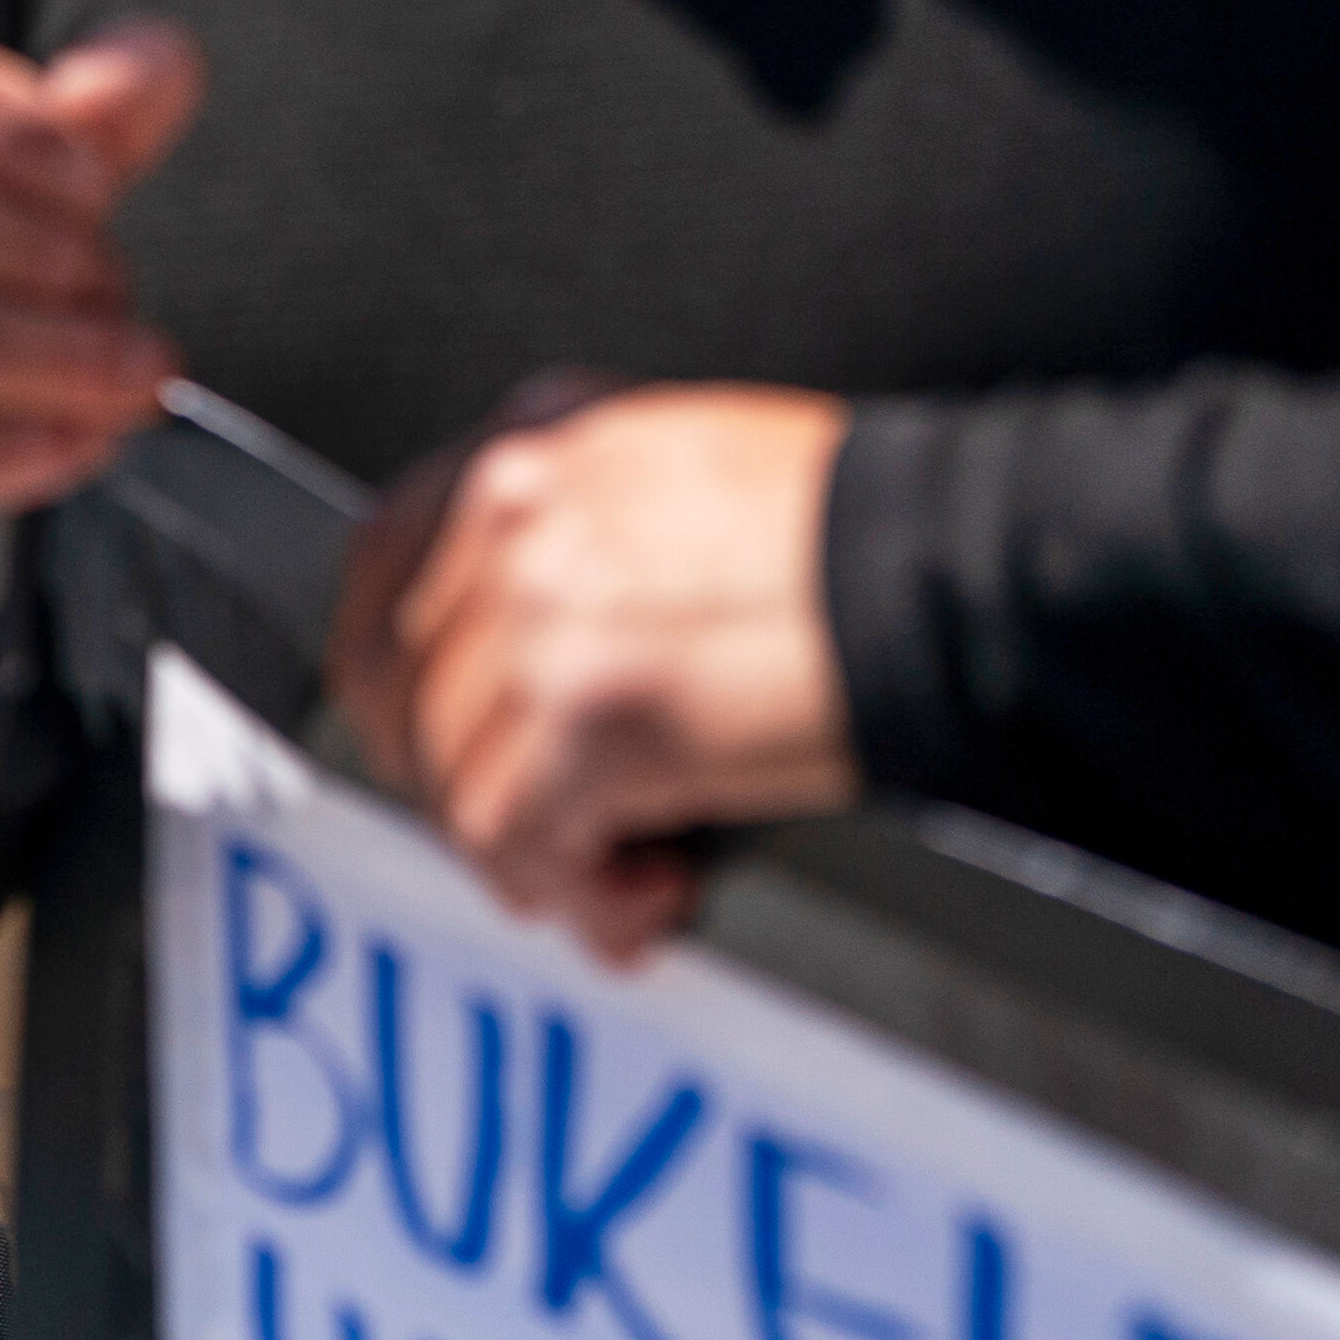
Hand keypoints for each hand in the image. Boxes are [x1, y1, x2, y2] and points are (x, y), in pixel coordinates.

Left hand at [332, 383, 857, 964]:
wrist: (951, 569)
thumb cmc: (863, 532)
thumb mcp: (685, 476)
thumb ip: (588, 537)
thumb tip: (534, 659)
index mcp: (538, 444)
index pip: (388, 558)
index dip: (398, 671)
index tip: (430, 734)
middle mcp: (516, 514)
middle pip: (397, 676)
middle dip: (448, 775)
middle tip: (530, 833)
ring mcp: (538, 611)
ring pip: (450, 771)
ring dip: (530, 851)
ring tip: (620, 881)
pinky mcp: (584, 711)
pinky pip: (508, 836)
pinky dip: (569, 888)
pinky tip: (643, 895)